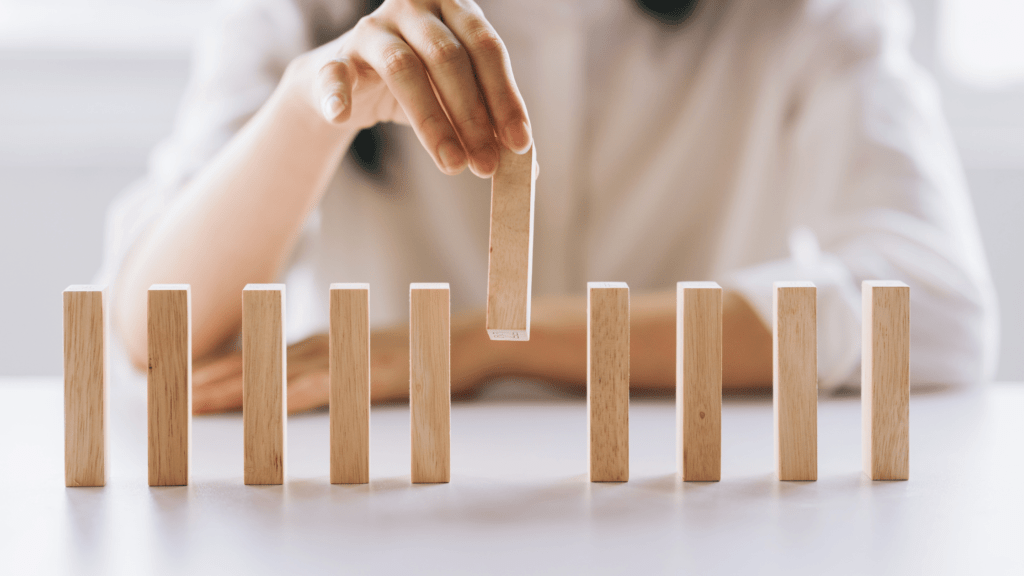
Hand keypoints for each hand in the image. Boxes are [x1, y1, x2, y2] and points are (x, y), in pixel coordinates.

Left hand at [192, 311, 494, 413]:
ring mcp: (346, 356)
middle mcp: (325, 344)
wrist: (464, 338)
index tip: (180, 382)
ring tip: (195, 402)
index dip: (217, 370)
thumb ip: (331, 369)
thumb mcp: (365, 360)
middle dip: (210, 380)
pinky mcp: (368, 373)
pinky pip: (324, 385)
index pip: (258, 356)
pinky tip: (264, 405)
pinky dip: (290, 395)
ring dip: (236, 388)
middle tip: (166, 394)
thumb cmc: (416, 355)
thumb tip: (293, 387)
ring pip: (279, 374)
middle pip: (257, 362)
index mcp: (321, 342)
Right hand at [285, 0, 532, 177]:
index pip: (486, 48)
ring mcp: (372, 29)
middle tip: (486, 164)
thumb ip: (490, 124)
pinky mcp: (336, 56)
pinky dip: (339, 95)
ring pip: (403, 69)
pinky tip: (343, 116)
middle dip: (472, 117)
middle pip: (448, 58)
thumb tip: (529, 170)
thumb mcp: (458, 100)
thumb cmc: (420, 89)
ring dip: (432, 122)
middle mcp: (413, 9)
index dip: (505, 97)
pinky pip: (336, 73)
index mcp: (453, 9)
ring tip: (452, 166)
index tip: (519, 144)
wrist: (353, 88)